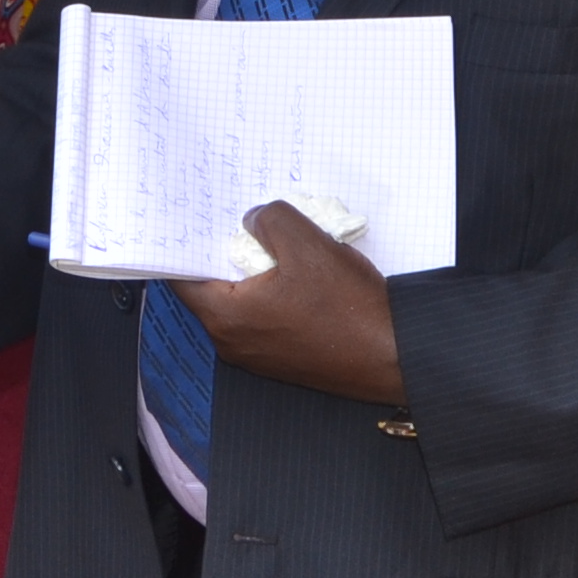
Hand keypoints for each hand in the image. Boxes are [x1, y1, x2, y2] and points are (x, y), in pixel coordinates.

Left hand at [166, 200, 405, 406]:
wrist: (395, 358)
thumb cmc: (351, 313)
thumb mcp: (308, 246)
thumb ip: (270, 221)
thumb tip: (254, 219)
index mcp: (227, 317)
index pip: (182, 277)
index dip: (186, 244)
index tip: (195, 220)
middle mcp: (234, 342)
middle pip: (213, 287)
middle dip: (226, 253)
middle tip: (244, 223)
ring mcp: (259, 354)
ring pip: (243, 301)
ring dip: (256, 272)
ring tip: (281, 245)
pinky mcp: (284, 357)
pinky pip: (265, 316)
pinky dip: (274, 292)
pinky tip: (301, 274)